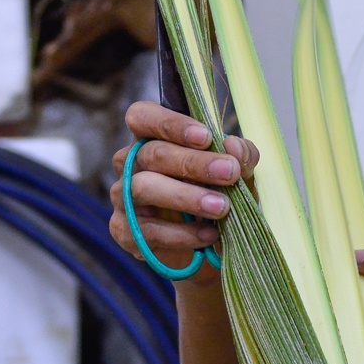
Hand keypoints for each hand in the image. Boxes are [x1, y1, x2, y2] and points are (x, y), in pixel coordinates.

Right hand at [109, 102, 258, 282]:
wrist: (212, 247)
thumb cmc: (218, 195)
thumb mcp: (238, 173)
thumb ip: (240, 156)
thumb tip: (234, 147)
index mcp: (152, 139)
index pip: (142, 117)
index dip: (170, 123)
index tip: (206, 137)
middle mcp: (131, 164)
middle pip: (152, 153)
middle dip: (193, 163)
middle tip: (229, 173)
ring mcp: (123, 197)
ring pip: (143, 187)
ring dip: (186, 196)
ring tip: (221, 207)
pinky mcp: (124, 231)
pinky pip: (148, 230)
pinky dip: (182, 234)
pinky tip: (209, 234)